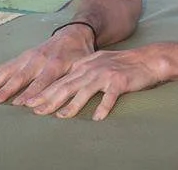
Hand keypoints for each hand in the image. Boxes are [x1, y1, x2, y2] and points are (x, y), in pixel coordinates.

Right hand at [0, 27, 93, 105]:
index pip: (41, 82)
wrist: (74, 33)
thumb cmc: (79, 55)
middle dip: (6, 90)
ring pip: (8, 70)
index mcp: (55, 64)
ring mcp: (28, 57)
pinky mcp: (22, 56)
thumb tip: (69, 102)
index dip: (31, 93)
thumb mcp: (82, 68)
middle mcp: (38, 60)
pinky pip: (5, 65)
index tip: (19, 105)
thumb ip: (73, 83)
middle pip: (20, 77)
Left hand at [17, 48, 163, 120]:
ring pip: (85, 90)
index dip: (45, 91)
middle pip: (68, 85)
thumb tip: (65, 86)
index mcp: (86, 64)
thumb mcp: (99, 64)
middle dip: (50, 98)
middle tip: (36, 111)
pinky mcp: (120, 81)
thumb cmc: (122, 65)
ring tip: (61, 117)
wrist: (148, 60)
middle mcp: (93, 67)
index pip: (61, 80)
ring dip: (72, 104)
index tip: (30, 103)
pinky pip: (110, 96)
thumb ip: (83, 73)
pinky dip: (103, 107)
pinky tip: (97, 118)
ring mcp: (106, 74)